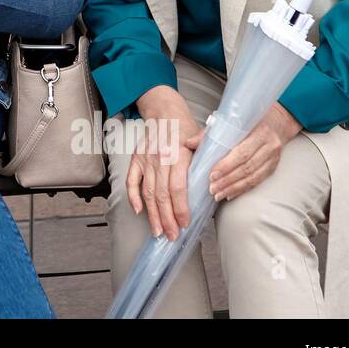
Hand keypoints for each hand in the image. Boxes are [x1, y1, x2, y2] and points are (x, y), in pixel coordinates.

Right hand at [129, 86, 203, 240]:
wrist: (164, 111)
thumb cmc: (185, 128)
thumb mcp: (202, 140)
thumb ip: (208, 160)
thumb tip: (216, 182)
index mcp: (178, 154)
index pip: (177, 187)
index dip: (180, 208)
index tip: (185, 224)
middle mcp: (160, 158)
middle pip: (161, 194)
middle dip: (166, 218)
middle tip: (172, 236)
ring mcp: (146, 159)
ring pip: (148, 192)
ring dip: (153, 214)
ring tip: (158, 231)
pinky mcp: (136, 159)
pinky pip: (132, 181)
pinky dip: (133, 197)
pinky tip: (138, 211)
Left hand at [208, 102, 301, 201]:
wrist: (277, 122)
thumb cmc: (248, 121)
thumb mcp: (232, 121)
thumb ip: (210, 133)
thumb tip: (188, 143)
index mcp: (259, 131)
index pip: (242, 152)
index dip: (227, 166)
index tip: (212, 175)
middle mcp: (269, 145)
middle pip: (247, 167)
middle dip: (228, 180)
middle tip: (212, 188)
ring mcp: (273, 158)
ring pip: (253, 177)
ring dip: (234, 188)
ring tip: (218, 194)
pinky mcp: (273, 167)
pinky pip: (257, 181)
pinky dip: (242, 189)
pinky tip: (230, 194)